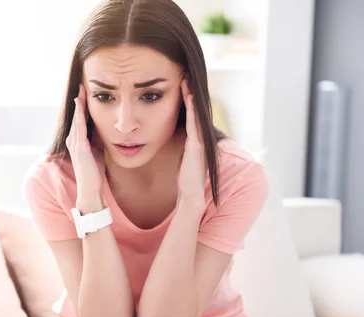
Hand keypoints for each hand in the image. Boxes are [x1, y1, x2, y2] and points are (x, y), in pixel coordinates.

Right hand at [66, 84, 103, 211]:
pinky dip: (79, 113)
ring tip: (81, 89)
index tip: (87, 90)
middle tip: (82, 83)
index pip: (80, 118)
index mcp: (77, 140)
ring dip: (78, 103)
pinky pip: (78, 126)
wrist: (90, 189)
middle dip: (79, 100)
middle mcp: (72, 140)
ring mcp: (74, 143)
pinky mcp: (78, 147)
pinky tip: (80, 103)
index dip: (83, 104)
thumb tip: (106, 127)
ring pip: (76, 118)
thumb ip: (98, 138)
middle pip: (76, 115)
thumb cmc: (94, 171)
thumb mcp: (98, 149)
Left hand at [177, 79, 206, 208]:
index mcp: (192, 139)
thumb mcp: (181, 156)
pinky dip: (192, 109)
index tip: (179, 84)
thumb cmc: (185, 177)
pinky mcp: (196, 146)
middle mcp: (197, 137)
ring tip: (186, 80)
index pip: (188, 115)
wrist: (191, 193)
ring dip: (191, 96)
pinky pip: (194, 123)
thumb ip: (179, 145)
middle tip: (185, 74)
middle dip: (189, 92)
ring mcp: (198, 140)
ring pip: (195, 113)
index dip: (185, 100)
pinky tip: (189, 96)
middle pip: (193, 110)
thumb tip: (167, 136)